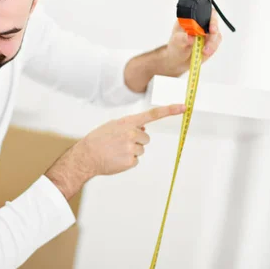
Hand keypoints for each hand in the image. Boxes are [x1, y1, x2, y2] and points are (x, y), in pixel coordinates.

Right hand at [45, 104, 185, 199]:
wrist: (86, 155)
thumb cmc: (98, 140)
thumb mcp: (112, 125)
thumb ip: (129, 125)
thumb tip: (143, 129)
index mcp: (127, 122)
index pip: (152, 114)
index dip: (169, 110)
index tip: (183, 107)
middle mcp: (132, 133)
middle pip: (146, 137)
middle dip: (136, 141)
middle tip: (120, 143)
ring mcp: (132, 147)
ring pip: (141, 149)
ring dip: (131, 151)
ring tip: (116, 151)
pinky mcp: (131, 161)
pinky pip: (136, 160)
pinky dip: (127, 160)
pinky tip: (116, 158)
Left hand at [165, 0, 222, 74]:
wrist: (179, 60)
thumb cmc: (176, 47)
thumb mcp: (175, 43)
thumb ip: (181, 39)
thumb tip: (190, 38)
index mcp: (189, 18)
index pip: (194, 3)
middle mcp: (199, 21)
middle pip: (211, 14)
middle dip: (213, 22)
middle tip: (212, 31)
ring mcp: (207, 30)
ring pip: (216, 29)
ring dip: (212, 40)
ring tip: (205, 50)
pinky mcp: (212, 40)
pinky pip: (217, 40)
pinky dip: (212, 47)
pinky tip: (205, 52)